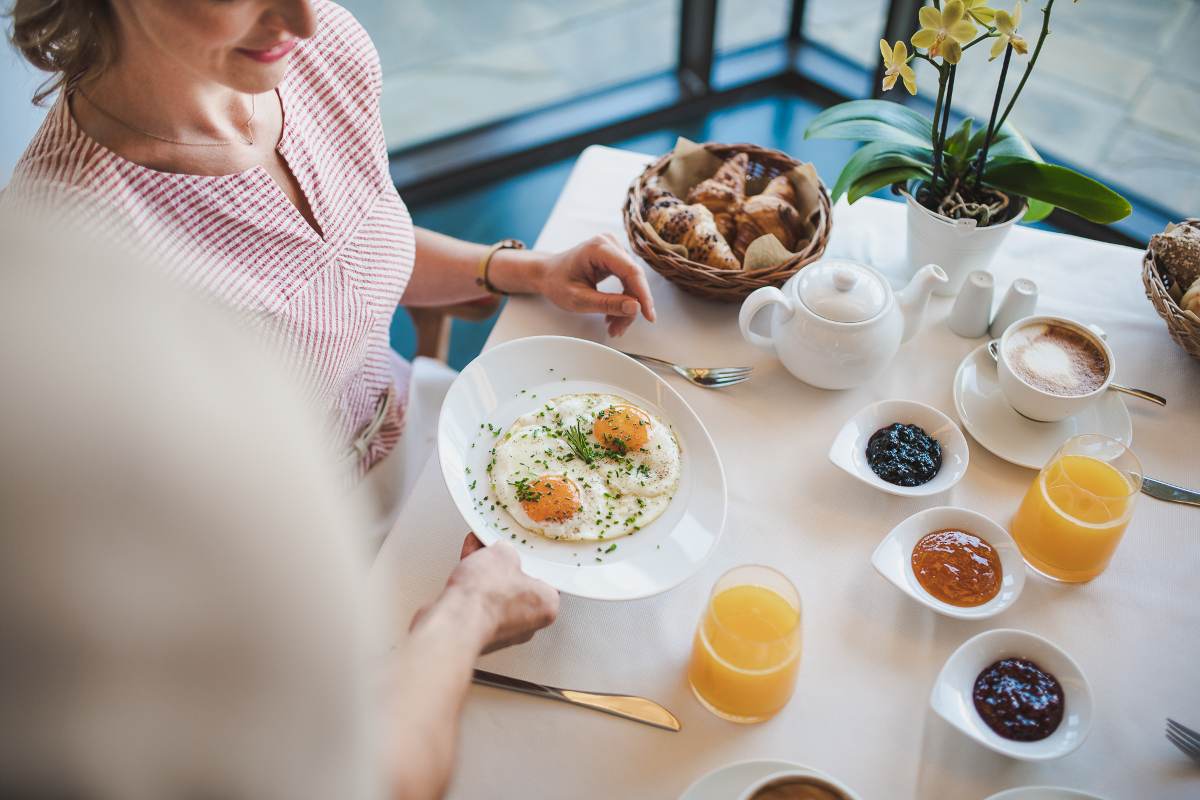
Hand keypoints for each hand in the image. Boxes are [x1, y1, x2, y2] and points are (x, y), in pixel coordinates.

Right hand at [411, 534, 558, 653]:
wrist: (455, 623)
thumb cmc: (486, 598)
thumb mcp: (502, 553)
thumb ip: (506, 551)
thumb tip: (502, 552)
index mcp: (546, 605)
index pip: (542, 576)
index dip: (525, 559)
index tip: (515, 551)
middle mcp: (528, 623)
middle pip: (516, 586)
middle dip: (500, 567)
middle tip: (491, 552)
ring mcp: (503, 632)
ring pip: (496, 596)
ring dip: (483, 575)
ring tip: (473, 555)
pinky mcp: (480, 635)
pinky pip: (479, 606)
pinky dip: (472, 590)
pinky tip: (463, 572)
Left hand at [537, 233, 656, 336]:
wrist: (547, 273)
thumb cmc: (556, 282)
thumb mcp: (579, 299)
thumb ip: (607, 304)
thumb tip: (635, 308)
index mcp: (598, 248)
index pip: (631, 271)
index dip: (643, 295)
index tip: (649, 316)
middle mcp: (609, 243)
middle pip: (634, 278)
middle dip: (631, 307)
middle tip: (619, 329)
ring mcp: (614, 249)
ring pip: (633, 283)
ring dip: (627, 307)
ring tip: (613, 325)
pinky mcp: (616, 258)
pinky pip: (628, 281)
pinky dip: (624, 300)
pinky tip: (614, 315)